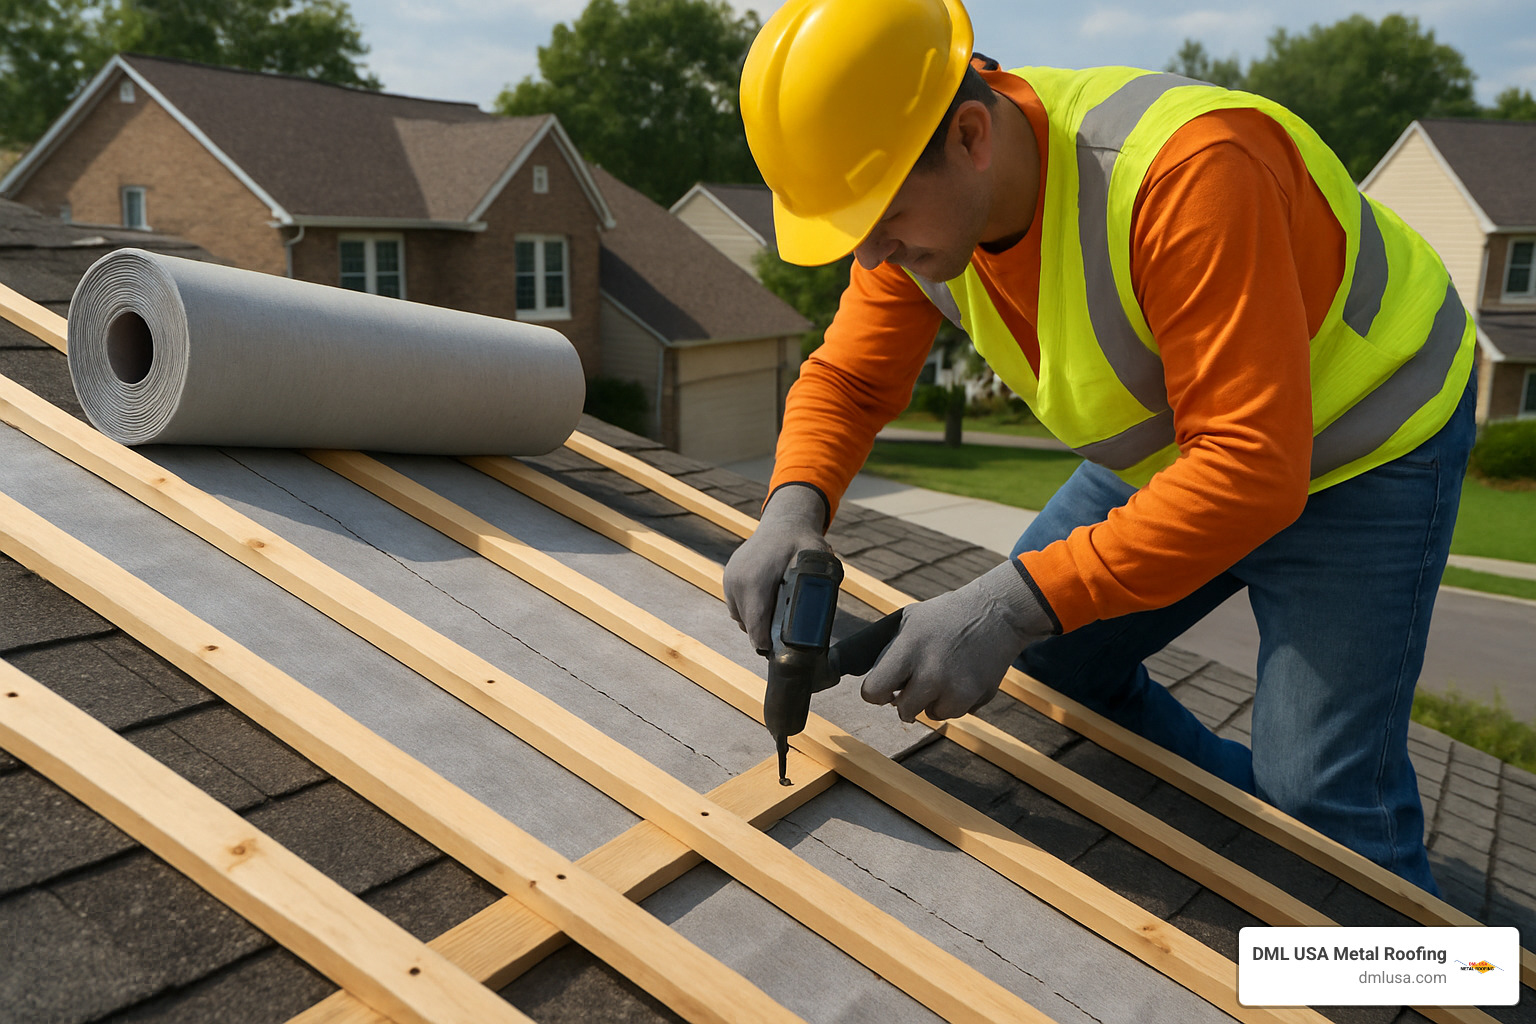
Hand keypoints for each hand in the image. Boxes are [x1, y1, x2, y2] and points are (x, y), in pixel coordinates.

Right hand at [724, 484, 830, 651]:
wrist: (784, 521)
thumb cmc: (801, 541)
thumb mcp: (815, 559)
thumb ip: (815, 580)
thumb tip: (816, 608)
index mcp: (755, 581)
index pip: (755, 624)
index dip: (764, 643)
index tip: (775, 654)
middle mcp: (737, 581)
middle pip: (747, 623)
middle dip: (762, 635)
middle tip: (782, 642)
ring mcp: (730, 578)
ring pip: (740, 616)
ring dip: (755, 622)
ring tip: (775, 623)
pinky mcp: (728, 576)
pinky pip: (736, 604)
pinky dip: (749, 610)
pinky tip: (767, 607)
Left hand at [861, 559, 1057, 721]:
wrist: (996, 613)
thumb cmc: (947, 616)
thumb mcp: (910, 621)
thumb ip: (890, 652)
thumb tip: (868, 679)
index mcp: (909, 648)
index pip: (874, 690)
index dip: (876, 693)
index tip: (885, 690)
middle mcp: (931, 671)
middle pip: (903, 710)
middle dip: (906, 700)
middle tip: (915, 684)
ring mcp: (955, 686)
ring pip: (930, 715)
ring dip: (932, 702)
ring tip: (942, 675)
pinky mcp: (976, 696)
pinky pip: (954, 714)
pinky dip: (955, 702)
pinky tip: (960, 678)